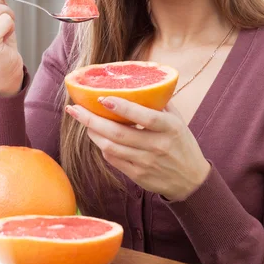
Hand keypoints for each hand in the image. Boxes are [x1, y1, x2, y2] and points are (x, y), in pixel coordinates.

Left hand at [65, 98, 210, 200]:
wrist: (190, 181)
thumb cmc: (182, 144)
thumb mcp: (178, 121)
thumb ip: (160, 103)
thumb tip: (139, 83)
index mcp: (169, 128)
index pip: (144, 117)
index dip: (123, 107)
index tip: (103, 97)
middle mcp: (157, 146)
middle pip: (118, 133)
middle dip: (92, 120)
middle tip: (74, 108)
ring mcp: (145, 162)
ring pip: (111, 147)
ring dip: (93, 132)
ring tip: (82, 119)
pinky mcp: (137, 175)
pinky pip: (113, 159)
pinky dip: (102, 146)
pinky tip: (97, 135)